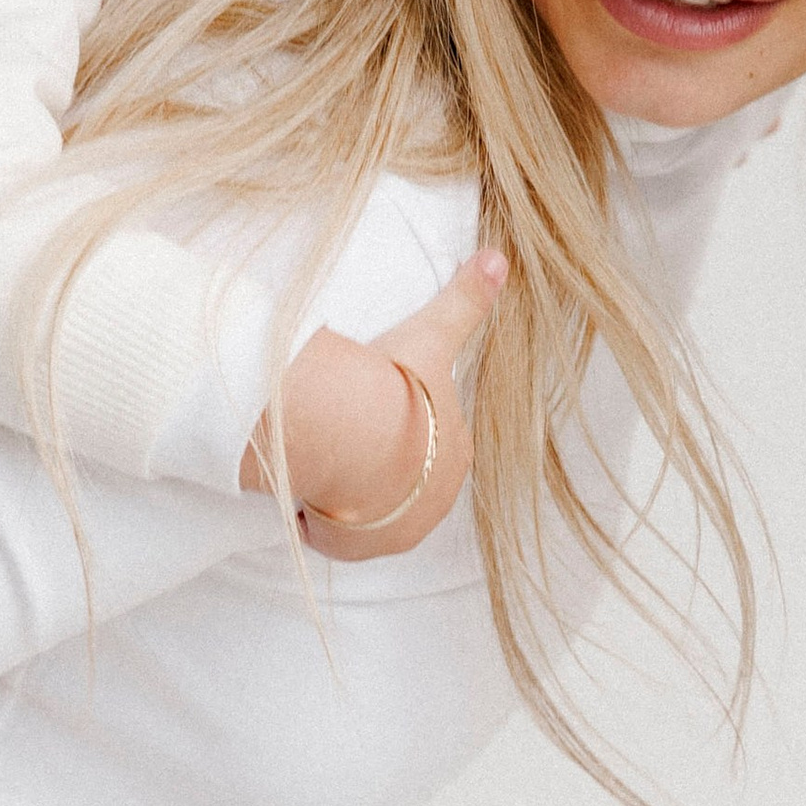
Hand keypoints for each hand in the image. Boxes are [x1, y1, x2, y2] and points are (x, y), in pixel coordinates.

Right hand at [240, 250, 506, 563]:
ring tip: (321, 468)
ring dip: (348, 498)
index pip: (433, 442)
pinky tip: (306, 497)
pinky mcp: (361, 547)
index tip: (374, 410)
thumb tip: (500, 258)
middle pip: (402, 482)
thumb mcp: (432, 336)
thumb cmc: (396, 386)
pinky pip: (339, 537)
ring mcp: (398, 528)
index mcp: (455, 452)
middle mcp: (435, 499)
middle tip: (343, 437)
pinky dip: (323, 523)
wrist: (352, 437)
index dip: (403, 427)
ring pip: (371, 514)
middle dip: (376, 466)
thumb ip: (465, 301)